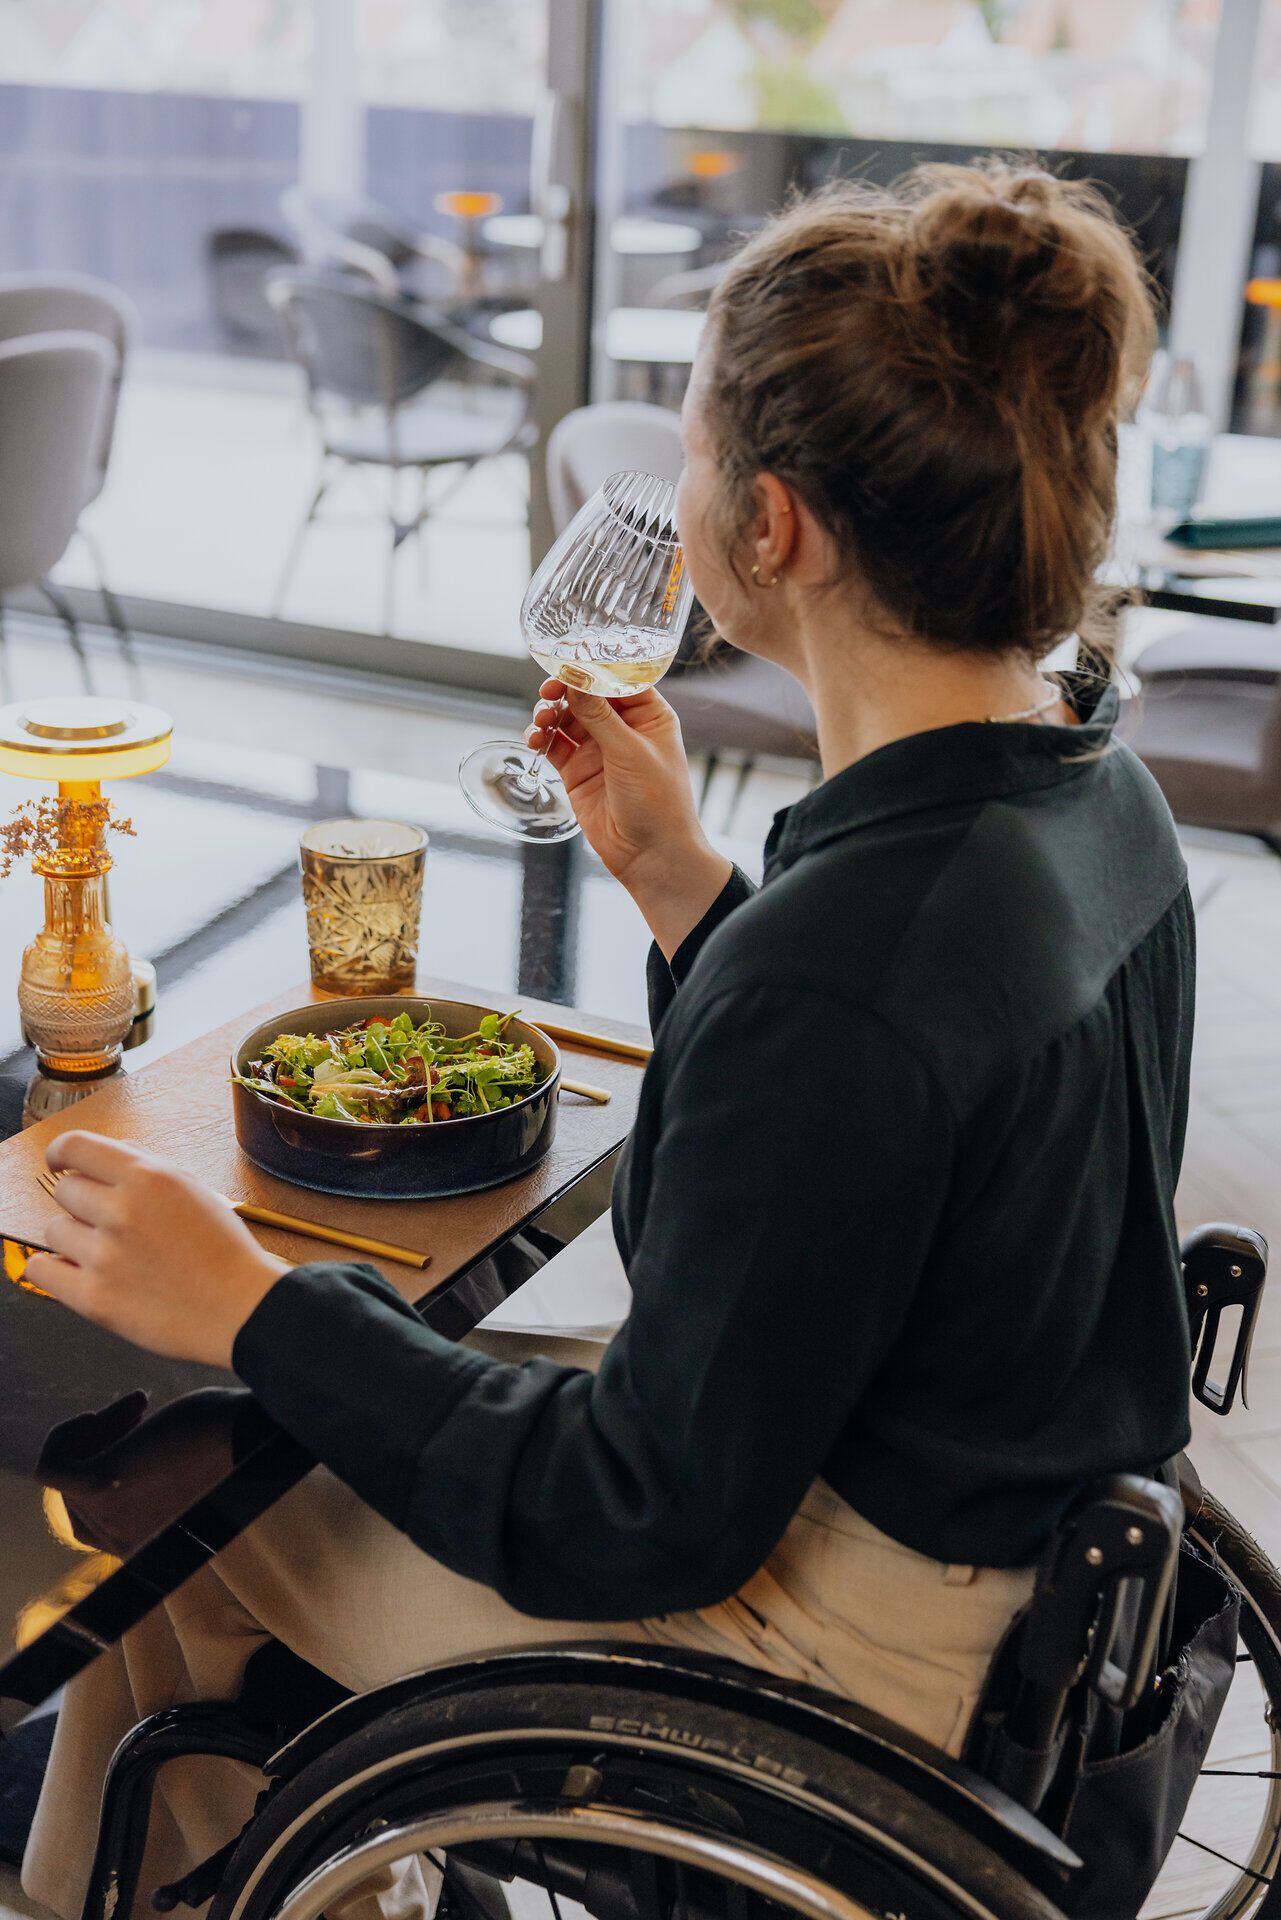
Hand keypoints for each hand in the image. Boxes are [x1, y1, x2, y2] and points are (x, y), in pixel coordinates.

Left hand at [27, 1133, 288, 1369]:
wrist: (241, 1309)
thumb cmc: (223, 1251)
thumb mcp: (194, 1190)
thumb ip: (148, 1167)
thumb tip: (110, 1152)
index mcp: (149, 1178)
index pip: (75, 1146)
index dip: (60, 1153)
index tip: (59, 1164)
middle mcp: (122, 1210)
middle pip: (65, 1191)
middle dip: (81, 1203)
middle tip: (105, 1222)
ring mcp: (105, 1255)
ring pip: (53, 1230)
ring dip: (73, 1238)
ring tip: (106, 1253)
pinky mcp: (94, 1297)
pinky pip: (42, 1270)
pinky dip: (54, 1269)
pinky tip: (76, 1271)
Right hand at [527, 680, 731, 958]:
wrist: (650, 856)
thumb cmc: (657, 802)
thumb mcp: (629, 752)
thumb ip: (598, 715)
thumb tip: (574, 677)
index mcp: (649, 715)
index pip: (617, 678)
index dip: (592, 666)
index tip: (567, 657)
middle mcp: (623, 728)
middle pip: (586, 694)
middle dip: (565, 689)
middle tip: (549, 691)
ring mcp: (599, 750)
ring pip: (566, 717)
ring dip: (549, 713)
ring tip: (541, 721)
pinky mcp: (578, 772)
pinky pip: (553, 745)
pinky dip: (541, 738)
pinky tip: (534, 739)